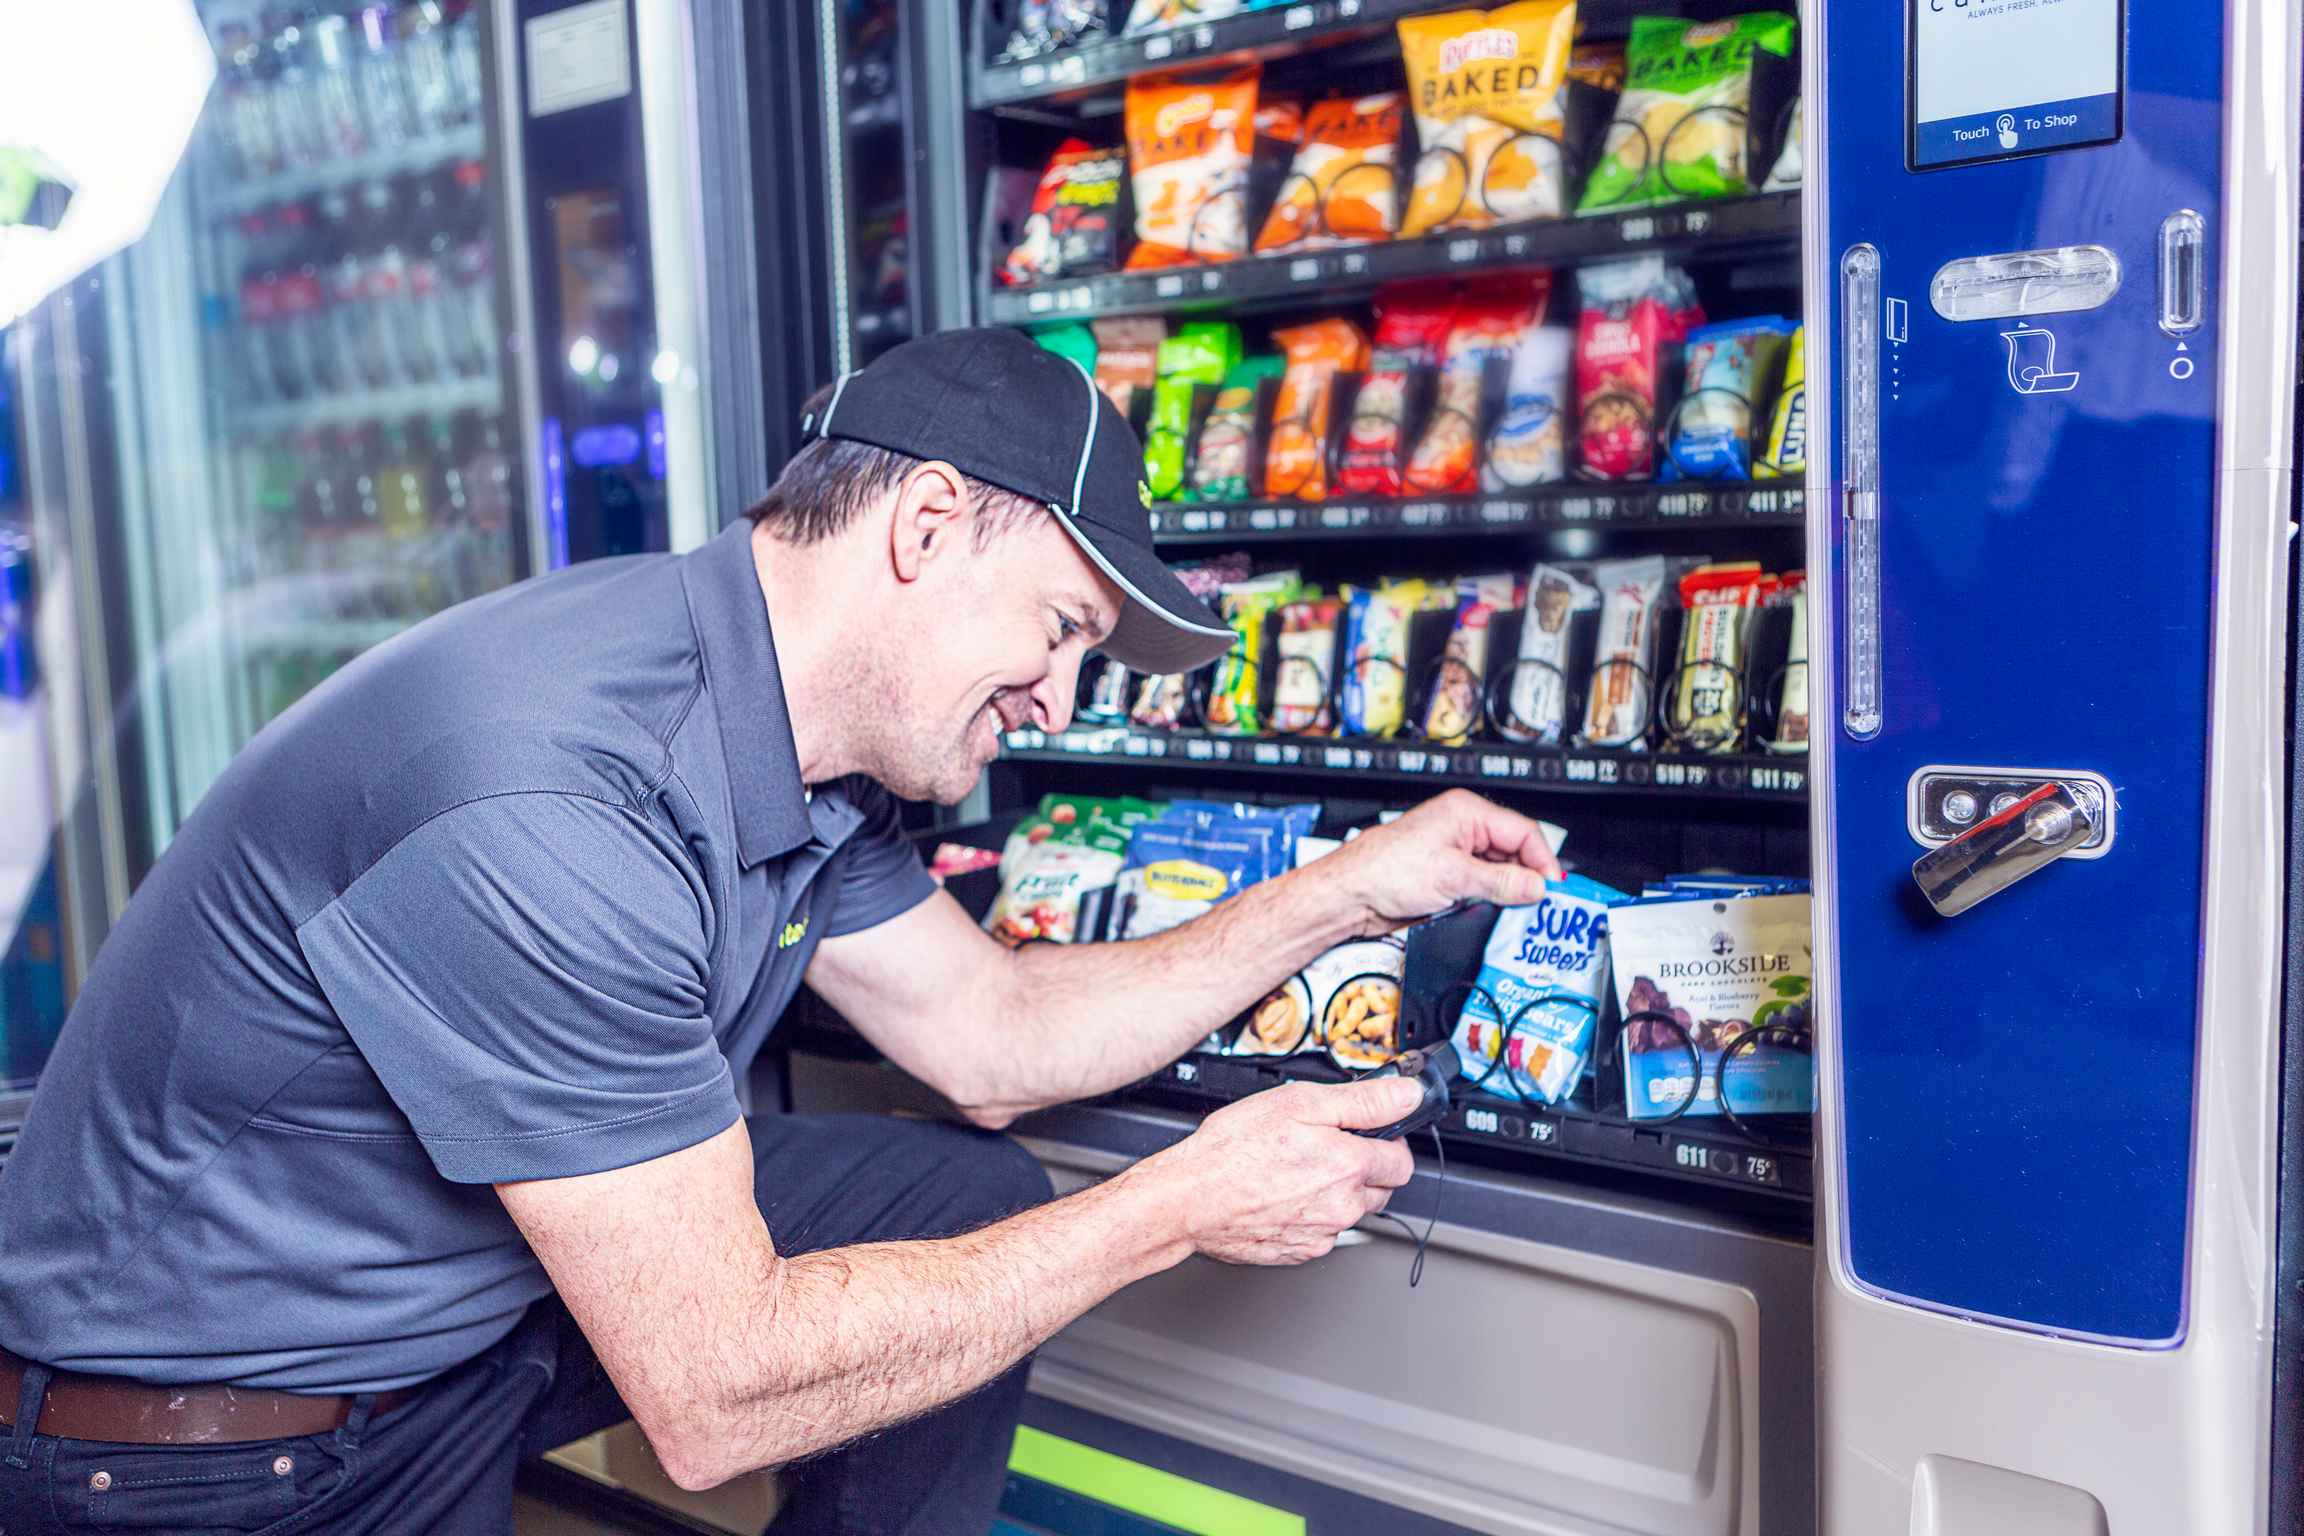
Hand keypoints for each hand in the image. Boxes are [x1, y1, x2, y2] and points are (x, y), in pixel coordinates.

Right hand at [1142, 1078, 1420, 1264]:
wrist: (1188, 1199)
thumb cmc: (1233, 1149)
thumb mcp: (1299, 1102)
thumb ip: (1363, 1101)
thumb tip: (1407, 1095)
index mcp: (1348, 1167)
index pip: (1402, 1161)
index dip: (1388, 1141)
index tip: (1367, 1133)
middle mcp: (1342, 1207)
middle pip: (1381, 1189)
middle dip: (1364, 1167)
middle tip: (1325, 1146)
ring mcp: (1321, 1234)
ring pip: (1351, 1211)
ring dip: (1338, 1192)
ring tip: (1297, 1169)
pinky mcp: (1299, 1252)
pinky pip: (1322, 1231)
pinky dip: (1312, 1214)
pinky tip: (1283, 1194)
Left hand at [1319, 789, 1564, 934]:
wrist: (1349, 894)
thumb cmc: (1383, 869)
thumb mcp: (1453, 876)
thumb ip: (1500, 882)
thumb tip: (1535, 886)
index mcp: (1466, 812)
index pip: (1523, 831)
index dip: (1542, 860)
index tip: (1553, 888)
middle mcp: (1461, 829)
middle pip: (1513, 852)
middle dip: (1526, 878)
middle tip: (1538, 905)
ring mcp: (1453, 854)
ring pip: (1498, 872)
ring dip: (1506, 892)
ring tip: (1514, 911)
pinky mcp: (1445, 877)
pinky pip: (1480, 886)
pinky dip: (1488, 900)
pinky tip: (1489, 912)